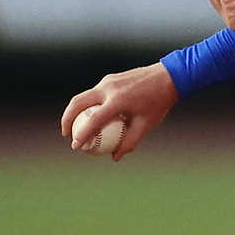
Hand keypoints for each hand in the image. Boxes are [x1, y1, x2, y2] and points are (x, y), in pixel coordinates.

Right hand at [60, 62, 178, 161]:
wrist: (168, 77)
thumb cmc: (158, 103)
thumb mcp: (146, 125)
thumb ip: (129, 142)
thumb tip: (115, 157)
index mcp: (118, 101)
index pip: (93, 120)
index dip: (82, 135)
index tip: (76, 147)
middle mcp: (108, 88)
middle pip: (77, 103)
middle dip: (67, 119)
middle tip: (66, 135)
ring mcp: (108, 81)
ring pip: (83, 96)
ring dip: (75, 111)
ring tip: (74, 126)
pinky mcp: (110, 78)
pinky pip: (94, 93)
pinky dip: (87, 105)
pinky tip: (91, 115)